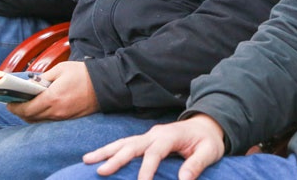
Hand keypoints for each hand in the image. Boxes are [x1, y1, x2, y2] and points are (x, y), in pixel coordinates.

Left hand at [6, 61, 99, 121]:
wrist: (104, 84)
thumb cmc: (83, 74)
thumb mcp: (61, 69)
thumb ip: (44, 78)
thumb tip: (33, 84)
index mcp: (52, 98)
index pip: (27, 109)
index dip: (15, 107)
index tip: (9, 103)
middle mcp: (56, 111)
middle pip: (31, 117)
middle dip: (20, 112)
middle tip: (15, 105)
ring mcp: (63, 117)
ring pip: (40, 121)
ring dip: (31, 115)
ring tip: (26, 106)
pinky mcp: (70, 119)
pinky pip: (50, 121)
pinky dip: (42, 117)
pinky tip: (40, 109)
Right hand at [81, 114, 225, 179]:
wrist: (206, 124)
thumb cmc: (208, 140)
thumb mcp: (209, 152)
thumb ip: (197, 164)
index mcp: (170, 135)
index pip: (155, 152)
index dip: (147, 168)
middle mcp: (155, 134)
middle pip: (132, 145)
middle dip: (116, 158)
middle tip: (101, 171)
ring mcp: (148, 135)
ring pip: (123, 142)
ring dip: (105, 151)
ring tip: (87, 159)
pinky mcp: (145, 140)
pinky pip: (125, 144)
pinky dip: (111, 150)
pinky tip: (97, 156)